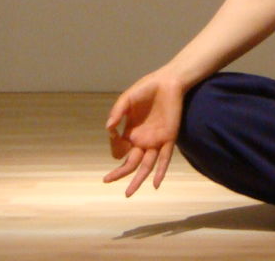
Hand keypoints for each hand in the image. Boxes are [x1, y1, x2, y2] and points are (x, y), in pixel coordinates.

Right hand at [103, 71, 184, 195]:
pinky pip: (165, 158)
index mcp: (131, 132)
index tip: (113, 134)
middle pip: (130, 163)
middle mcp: (143, 140)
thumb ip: (117, 112)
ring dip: (137, 180)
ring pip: (146, 165)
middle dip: (118, 173)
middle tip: (106, 180)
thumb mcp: (127, 99)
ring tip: (127, 193)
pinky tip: (155, 185)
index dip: (114, 147)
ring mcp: (156, 141)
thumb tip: (108, 129)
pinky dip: (160, 171)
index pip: (119, 150)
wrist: (168, 81)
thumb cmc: (146, 88)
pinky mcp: (169, 138)